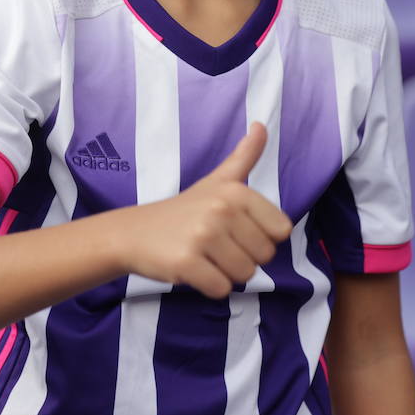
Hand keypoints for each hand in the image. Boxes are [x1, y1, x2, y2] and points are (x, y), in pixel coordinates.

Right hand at [116, 123, 292, 298]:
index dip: (261, 237)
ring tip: (204, 256)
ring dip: (227, 273)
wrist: (134, 233)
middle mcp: (221, 210)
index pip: (280, 231)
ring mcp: (203, 236)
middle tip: (215, 245)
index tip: (235, 230)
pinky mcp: (186, 262)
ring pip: (245, 275)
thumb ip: (244, 156)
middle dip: (243, 258)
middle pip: (264, 256)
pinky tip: (193, 269)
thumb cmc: (183, 210)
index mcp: (236, 191)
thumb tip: (261, 125)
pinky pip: (221, 289)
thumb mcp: (217, 180)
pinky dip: (209, 286)